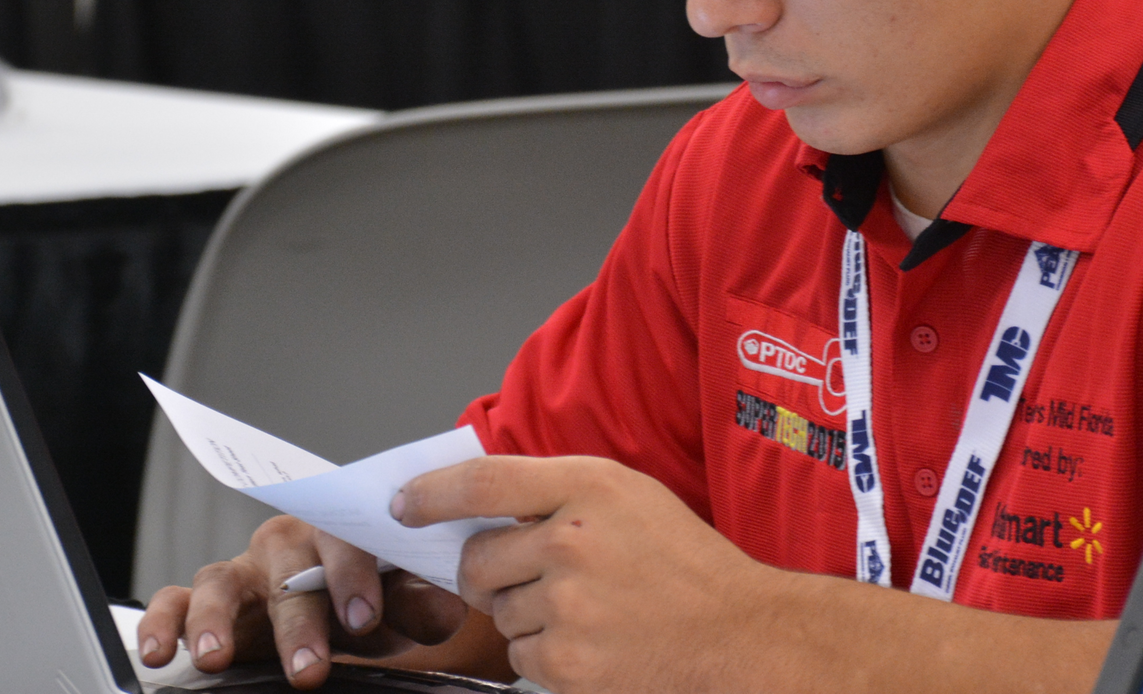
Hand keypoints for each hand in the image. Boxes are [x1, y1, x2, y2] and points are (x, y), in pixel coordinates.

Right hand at [137, 515, 467, 688]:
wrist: (332, 602)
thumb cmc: (362, 599)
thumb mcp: (396, 605)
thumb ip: (419, 603)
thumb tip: (446, 602)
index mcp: (337, 535)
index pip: (346, 543)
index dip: (354, 577)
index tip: (365, 618)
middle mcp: (284, 547)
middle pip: (286, 574)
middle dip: (298, 624)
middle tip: (309, 669)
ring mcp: (241, 572)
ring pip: (220, 582)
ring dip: (216, 621)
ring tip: (217, 658)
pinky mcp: (203, 600)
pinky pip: (173, 600)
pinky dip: (163, 621)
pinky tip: (158, 651)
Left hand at [393, 455, 770, 693]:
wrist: (739, 637)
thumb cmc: (684, 564)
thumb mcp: (630, 498)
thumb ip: (560, 493)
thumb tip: (482, 506)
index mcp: (589, 485)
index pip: (484, 480)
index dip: (433, 493)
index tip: (403, 506)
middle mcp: (572, 540)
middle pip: (476, 558)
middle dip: (488, 574)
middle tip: (534, 580)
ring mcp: (567, 604)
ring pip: (499, 611)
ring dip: (526, 616)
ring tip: (588, 613)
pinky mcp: (566, 661)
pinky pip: (519, 656)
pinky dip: (544, 655)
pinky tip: (592, 645)